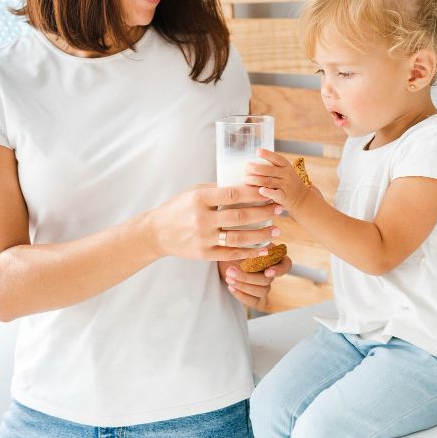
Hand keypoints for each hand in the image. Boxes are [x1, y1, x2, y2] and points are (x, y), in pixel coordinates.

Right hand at [148, 184, 283, 261]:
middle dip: (263, 212)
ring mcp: (203, 238)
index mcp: (199, 199)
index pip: (232, 194)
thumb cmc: (178, 208)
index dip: (254, 193)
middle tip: (279, 209)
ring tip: (276, 230)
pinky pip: (231, 254)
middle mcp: (201, 219)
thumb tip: (245, 183)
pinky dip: (249, 252)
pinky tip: (264, 249)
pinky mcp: (204, 254)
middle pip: (239, 216)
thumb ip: (217, 189)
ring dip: (261, 234)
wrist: (157, 233)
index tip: (269, 191)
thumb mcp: (194, 192)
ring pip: (238, 237)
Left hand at [217, 253, 291, 312]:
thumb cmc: (235, 246)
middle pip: (268, 280)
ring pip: (262, 291)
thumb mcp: (242, 243)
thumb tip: (259, 250)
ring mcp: (265, 285)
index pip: (286, 265)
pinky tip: (231, 287)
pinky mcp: (256, 296)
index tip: (267, 272)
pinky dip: (241, 295)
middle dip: (248, 277)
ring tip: (228, 277)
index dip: (279, 270)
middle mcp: (272, 272)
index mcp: (274, 256)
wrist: (223, 255)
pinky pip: (254, 301)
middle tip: (231, 270)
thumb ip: (252, 247)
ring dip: (243, 285)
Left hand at [244, 149, 312, 211]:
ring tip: (245, 179)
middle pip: (269, 170)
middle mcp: (287, 174)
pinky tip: (260, 190)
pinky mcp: (284, 196)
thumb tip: (254, 157)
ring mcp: (286, 185)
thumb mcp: (283, 171)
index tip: (257, 151)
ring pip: (268, 181)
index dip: (267, 154)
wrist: (301, 198)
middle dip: (256, 168)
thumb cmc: (286, 182)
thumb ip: (271, 166)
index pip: (276, 158)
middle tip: (245, 167)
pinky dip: (267, 191)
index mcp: (286, 166)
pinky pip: (274, 193)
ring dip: (255, 180)